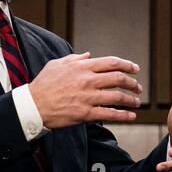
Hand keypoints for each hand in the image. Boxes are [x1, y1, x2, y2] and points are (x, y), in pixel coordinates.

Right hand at [28, 53, 142, 128]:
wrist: (32, 105)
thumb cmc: (43, 84)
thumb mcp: (57, 64)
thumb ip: (75, 58)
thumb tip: (89, 55)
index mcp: (82, 67)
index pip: (112, 63)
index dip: (127, 65)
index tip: (135, 69)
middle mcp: (87, 81)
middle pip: (119, 79)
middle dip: (132, 83)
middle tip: (138, 87)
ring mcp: (87, 97)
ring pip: (117, 97)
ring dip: (131, 100)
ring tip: (137, 102)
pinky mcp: (85, 113)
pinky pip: (109, 114)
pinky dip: (123, 115)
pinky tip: (131, 116)